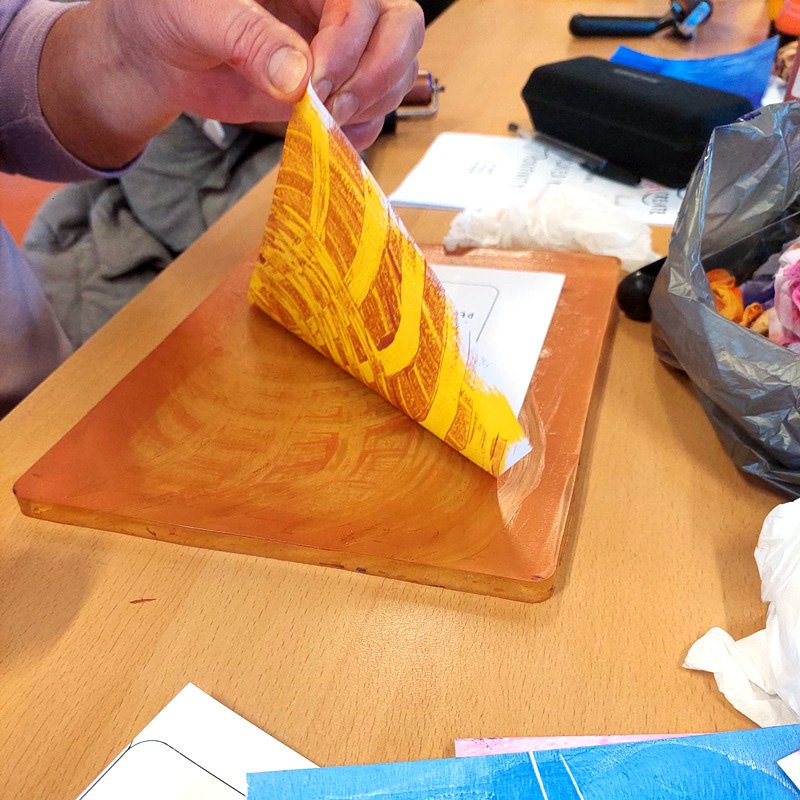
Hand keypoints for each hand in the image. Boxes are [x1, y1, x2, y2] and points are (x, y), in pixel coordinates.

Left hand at [40, 0, 423, 166]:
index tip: (316, 82)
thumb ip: (247, 36)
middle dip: (377, 74)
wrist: (156, 54)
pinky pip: (372, 109)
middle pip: (400, 28)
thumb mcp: (195, 13)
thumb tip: (297, 80)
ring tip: (328, 123)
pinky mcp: (331, 88)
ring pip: (396, 70)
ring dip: (373, 104)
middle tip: (333, 107)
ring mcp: (338, 48)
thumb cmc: (164, 13)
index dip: (351, 42)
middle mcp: (333, 6)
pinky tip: (332, 135)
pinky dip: (362, 128)